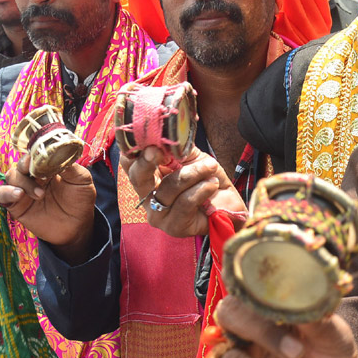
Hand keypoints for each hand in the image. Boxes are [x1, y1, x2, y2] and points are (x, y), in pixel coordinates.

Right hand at [0, 156, 96, 260]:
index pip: (36, 153)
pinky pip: (2, 194)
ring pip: (11, 176)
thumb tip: (60, 154)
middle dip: (26, 165)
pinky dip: (7, 192)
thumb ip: (71, 167)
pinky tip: (19, 195)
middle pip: (21, 163)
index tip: (39, 156)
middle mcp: (33, 175)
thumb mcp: (82, 180)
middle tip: (36, 173)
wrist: (77, 226)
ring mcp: (24, 189)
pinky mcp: (16, 205)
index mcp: (48, 166)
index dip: (36, 153)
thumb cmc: (80, 200)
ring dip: (22, 182)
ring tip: (39, 194)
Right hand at [123, 147, 245, 237]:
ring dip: (193, 173)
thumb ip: (175, 146)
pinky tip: (212, 184)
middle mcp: (146, 196)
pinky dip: (201, 189)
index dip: (134, 148)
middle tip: (158, 150)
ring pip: (168, 187)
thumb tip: (166, 130)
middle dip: (147, 161)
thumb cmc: (206, 178)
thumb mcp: (191, 156)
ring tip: (210, 168)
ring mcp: (158, 214)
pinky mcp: (174, 227)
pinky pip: (185, 203)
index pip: (128, 161)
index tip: (147, 138)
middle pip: (137, 176)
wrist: (228, 204)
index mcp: (147, 176)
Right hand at [213, 296, 357, 357]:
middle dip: (256, 325)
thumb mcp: (335, 336)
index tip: (284, 298)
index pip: (251, 284)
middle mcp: (250, 324)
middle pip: (229, 310)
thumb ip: (316, 316)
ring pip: (223, 344)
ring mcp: (240, 353)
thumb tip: (305, 293)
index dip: (259, 287)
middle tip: (296, 347)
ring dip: (259, 356)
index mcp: (271, 303)